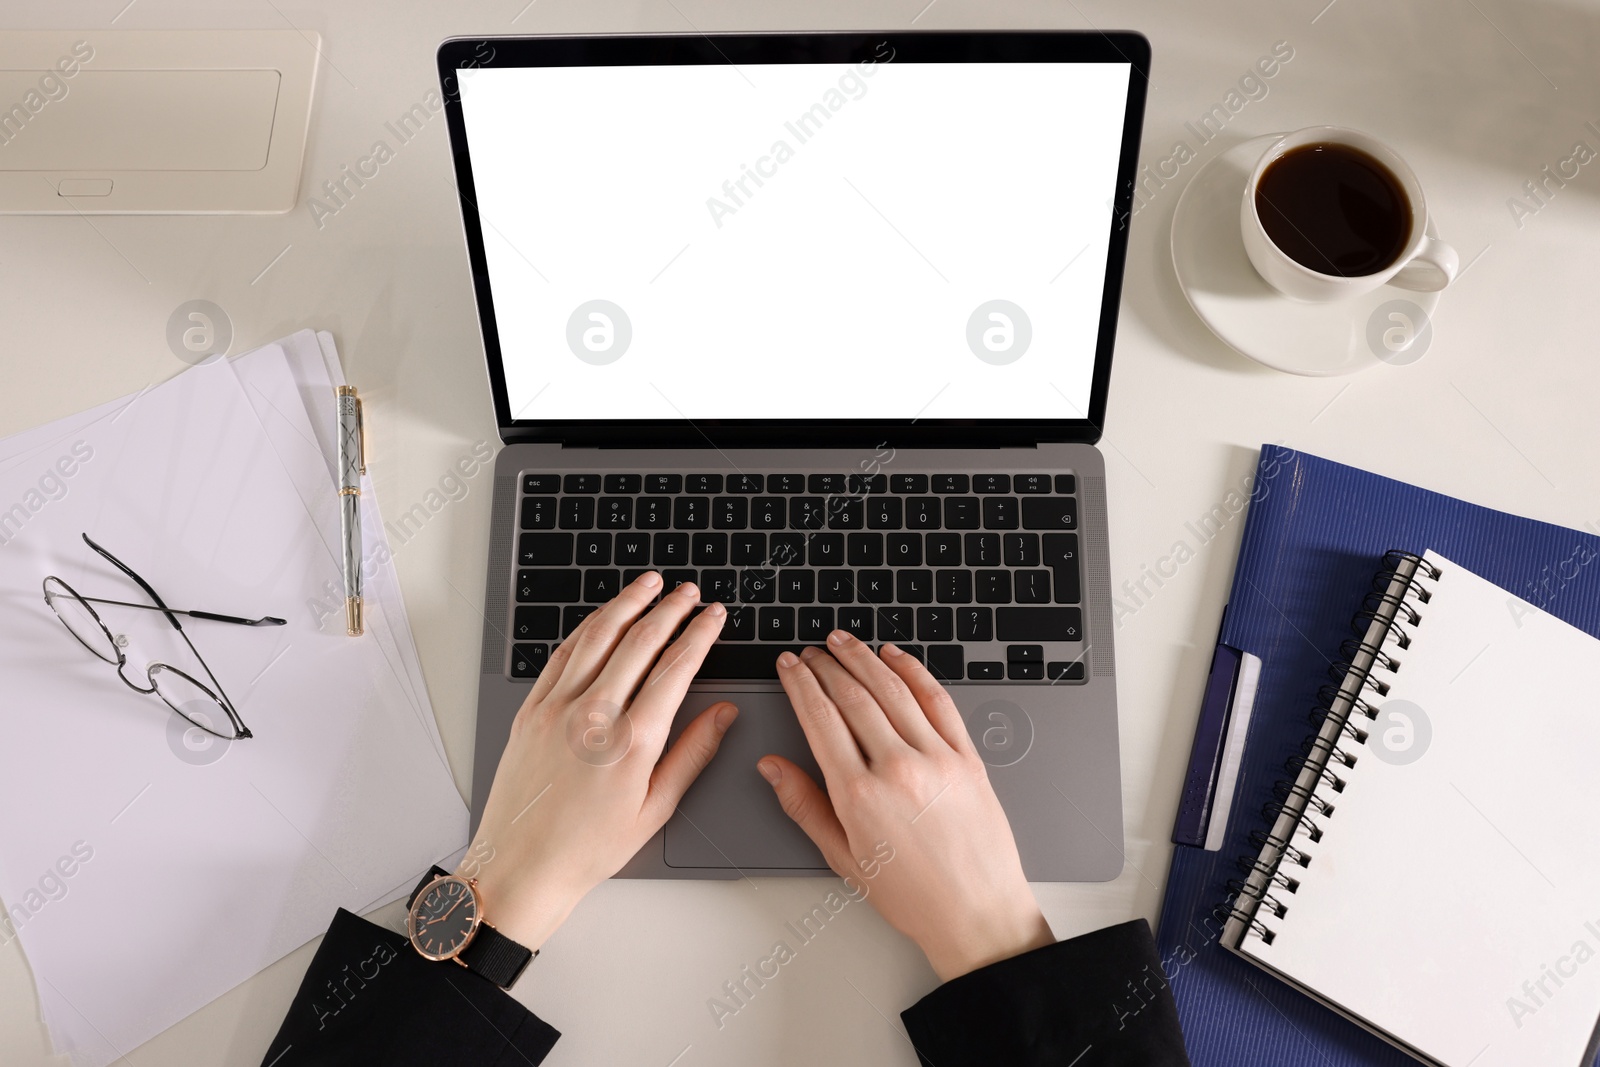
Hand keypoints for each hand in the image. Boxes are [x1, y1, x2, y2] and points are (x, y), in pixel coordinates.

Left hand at [462, 572, 735, 951]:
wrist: (521, 868)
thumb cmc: (588, 849)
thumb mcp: (655, 809)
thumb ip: (692, 753)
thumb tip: (723, 714)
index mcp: (631, 743)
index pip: (676, 668)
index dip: (700, 634)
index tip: (714, 615)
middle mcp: (593, 717)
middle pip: (639, 642)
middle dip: (669, 609)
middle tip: (688, 592)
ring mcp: (556, 709)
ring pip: (598, 637)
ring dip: (627, 604)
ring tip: (649, 585)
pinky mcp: (530, 711)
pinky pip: (562, 655)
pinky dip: (587, 628)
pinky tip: (602, 618)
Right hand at [761, 633, 1053, 980]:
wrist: (976, 913)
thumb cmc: (912, 895)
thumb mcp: (843, 857)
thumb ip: (804, 805)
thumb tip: (773, 768)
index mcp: (859, 795)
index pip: (820, 718)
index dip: (799, 684)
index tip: (789, 665)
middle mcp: (897, 768)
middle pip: (852, 696)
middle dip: (825, 666)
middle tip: (811, 652)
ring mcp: (936, 758)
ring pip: (892, 689)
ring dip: (863, 658)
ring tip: (843, 642)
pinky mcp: (968, 757)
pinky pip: (938, 700)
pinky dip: (913, 671)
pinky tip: (895, 656)